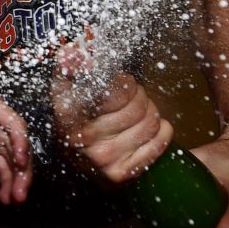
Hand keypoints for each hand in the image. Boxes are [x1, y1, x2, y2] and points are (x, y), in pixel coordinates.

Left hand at [0, 64, 32, 204]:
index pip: (13, 124)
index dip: (20, 141)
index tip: (20, 159)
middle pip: (18, 147)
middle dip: (22, 170)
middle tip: (21, 192)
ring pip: (12, 159)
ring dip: (16, 179)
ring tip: (16, 200)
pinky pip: (0, 164)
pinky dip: (5, 179)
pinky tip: (5, 196)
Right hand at [52, 49, 172, 183]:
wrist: (79, 160)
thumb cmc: (78, 117)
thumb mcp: (66, 87)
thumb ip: (68, 65)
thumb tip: (73, 53)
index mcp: (69, 113)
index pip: (118, 92)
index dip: (126, 84)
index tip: (122, 84)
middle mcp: (84, 139)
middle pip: (137, 106)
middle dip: (139, 97)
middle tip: (132, 99)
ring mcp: (103, 158)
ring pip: (150, 122)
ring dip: (150, 112)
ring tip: (139, 114)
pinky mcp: (122, 173)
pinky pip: (159, 142)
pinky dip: (162, 131)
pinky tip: (150, 129)